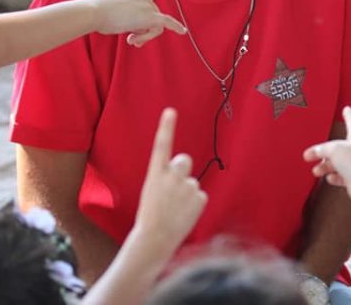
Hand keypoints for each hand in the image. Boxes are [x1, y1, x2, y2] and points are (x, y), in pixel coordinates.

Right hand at [93, 0, 186, 45]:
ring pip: (156, 28)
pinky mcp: (150, 16)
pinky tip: (183, 31)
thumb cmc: (100, 14)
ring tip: (130, 39)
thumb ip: (132, 22)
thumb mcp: (118, 14)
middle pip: (154, 19)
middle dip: (144, 32)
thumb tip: (139, 38)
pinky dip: (176, 27)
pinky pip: (167, 23)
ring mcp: (148, 6)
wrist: (95, 12)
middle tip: (130, 39)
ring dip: (144, 37)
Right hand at [134, 108, 206, 254]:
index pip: (161, 145)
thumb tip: (183, 175)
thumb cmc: (150, 216)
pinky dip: (194, 205)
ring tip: (175, 210)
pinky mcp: (200, 197)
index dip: (166, 127)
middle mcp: (172, 176)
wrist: (155, 240)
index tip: (170, 111)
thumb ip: (166, 179)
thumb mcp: (152, 192)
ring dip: (186, 193)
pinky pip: (200, 196)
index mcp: (155, 174)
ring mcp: (187, 186)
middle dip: (182, 170)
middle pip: (184, 160)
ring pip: (191, 183)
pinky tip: (184, 215)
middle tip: (174, 189)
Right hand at [303, 106, 350, 201]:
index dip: (349, 115)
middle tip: (311, 153)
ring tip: (316, 170)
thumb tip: (312, 152)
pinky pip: (341, 176)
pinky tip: (329, 178)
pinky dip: (334, 177)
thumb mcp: (334, 150)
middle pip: (338, 147)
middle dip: (324, 151)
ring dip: (326, 166)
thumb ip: (322, 149)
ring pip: (338, 163)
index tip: (346, 109)